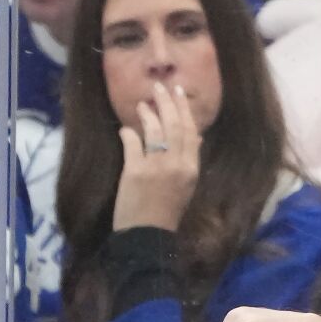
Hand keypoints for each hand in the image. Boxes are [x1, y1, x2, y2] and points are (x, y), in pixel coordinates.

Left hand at [113, 82, 200, 231]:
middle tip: (160, 87)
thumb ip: (189, 160)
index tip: (179, 93)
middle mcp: (177, 165)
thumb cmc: (167, 213)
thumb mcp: (186, 186)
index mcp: (192, 169)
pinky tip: (125, 129)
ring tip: (141, 104)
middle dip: (167, 103)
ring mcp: (156, 167)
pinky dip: (128, 134)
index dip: (184, 110)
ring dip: (147, 114)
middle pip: (174, 126)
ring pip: (154, 131)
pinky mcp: (135, 171)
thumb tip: (195, 138)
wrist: (148, 235)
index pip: (190, 132)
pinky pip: (132, 144)